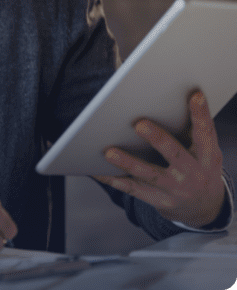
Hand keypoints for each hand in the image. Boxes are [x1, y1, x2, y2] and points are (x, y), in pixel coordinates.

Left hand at [93, 91, 225, 228]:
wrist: (203, 208)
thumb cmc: (199, 169)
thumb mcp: (206, 154)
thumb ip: (192, 133)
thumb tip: (170, 103)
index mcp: (208, 157)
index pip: (205, 134)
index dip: (201, 116)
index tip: (195, 96)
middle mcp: (193, 174)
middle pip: (174, 154)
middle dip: (158, 139)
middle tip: (140, 124)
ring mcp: (175, 189)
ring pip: (148, 174)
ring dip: (127, 162)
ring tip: (109, 152)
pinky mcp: (158, 200)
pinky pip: (131, 188)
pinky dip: (112, 179)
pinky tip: (95, 170)